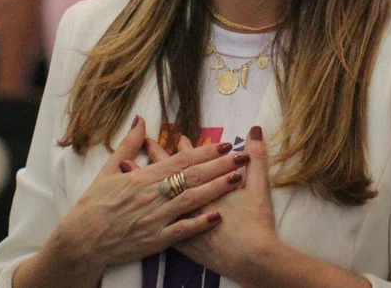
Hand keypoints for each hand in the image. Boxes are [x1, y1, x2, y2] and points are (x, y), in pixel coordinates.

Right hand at [48, 117, 250, 275]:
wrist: (82, 239)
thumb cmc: (95, 204)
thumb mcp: (108, 170)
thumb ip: (128, 144)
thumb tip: (140, 119)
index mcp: (143, 177)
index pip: (180, 160)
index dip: (205, 151)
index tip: (225, 143)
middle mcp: (152, 195)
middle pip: (192, 176)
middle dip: (220, 165)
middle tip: (242, 156)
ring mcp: (155, 218)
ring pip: (192, 200)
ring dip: (216, 189)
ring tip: (237, 179)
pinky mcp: (155, 240)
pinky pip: (182, 231)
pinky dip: (200, 223)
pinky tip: (218, 216)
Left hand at [147, 126, 279, 282]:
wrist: (250, 260)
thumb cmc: (256, 223)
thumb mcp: (259, 188)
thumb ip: (257, 158)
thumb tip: (256, 129)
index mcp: (207, 187)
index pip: (191, 162)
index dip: (186, 149)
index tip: (178, 137)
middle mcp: (190, 202)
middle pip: (171, 176)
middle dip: (159, 158)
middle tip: (148, 142)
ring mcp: (182, 222)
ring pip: (160, 197)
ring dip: (147, 181)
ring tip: (131, 166)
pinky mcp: (180, 243)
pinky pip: (158, 224)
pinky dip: (149, 211)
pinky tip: (139, 206)